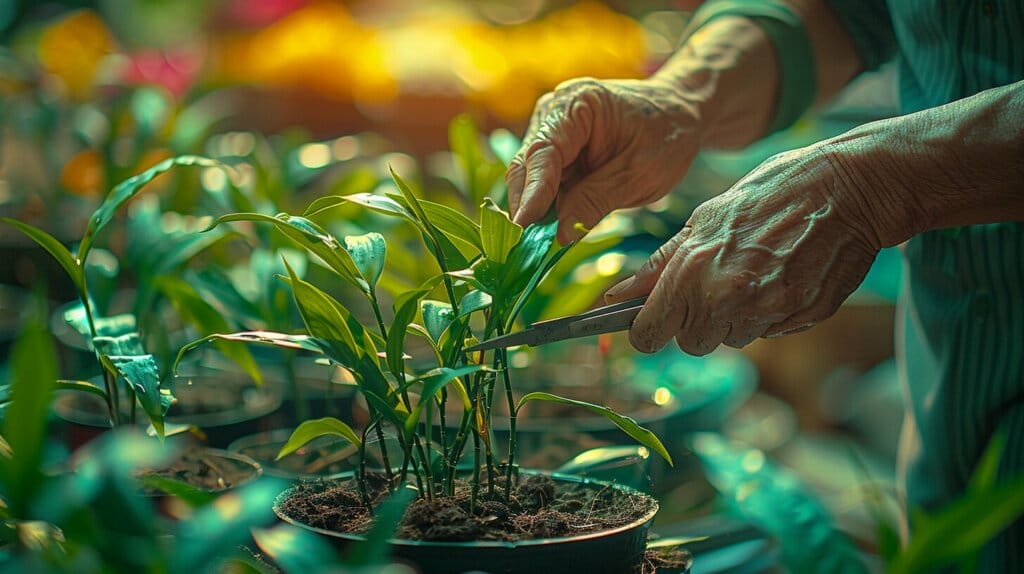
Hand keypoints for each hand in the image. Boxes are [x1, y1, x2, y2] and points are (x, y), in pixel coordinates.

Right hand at [507, 77, 704, 243]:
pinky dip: (549, 207)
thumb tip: (560, 235)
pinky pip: (544, 184)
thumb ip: (596, 201)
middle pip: (526, 166)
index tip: (523, 226)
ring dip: (537, 210)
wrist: (677, 115)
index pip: (544, 153)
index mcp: (578, 105)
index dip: (532, 192)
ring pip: (530, 179)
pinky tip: (556, 228)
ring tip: (544, 242)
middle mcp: (554, 113)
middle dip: (526, 206)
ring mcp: (551, 131)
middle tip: (526, 248)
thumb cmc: (667, 135)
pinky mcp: (556, 152)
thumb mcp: (641, 173)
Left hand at [603, 142, 882, 354]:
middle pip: (692, 344)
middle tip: (714, 285)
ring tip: (754, 273)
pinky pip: (770, 332)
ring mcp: (766, 314)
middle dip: (696, 323)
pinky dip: (770, 314)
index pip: (649, 335)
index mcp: (692, 273)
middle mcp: (725, 301)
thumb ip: (659, 265)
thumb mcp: (704, 219)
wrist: (845, 189)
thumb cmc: (769, 194)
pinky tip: (782, 277)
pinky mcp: (800, 320)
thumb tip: (618, 295)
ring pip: (733, 340)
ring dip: (736, 318)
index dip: (648, 330)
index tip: (653, 320)